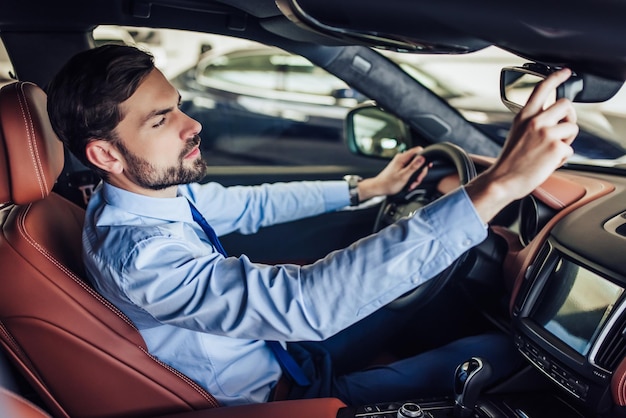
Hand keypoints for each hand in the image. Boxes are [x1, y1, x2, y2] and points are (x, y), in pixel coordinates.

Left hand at [357, 146, 427, 200]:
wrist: (379, 188)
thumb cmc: (388, 183)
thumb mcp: (404, 176)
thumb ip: (413, 166)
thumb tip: (422, 158)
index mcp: (402, 158)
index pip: (418, 150)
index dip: (425, 157)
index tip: (427, 165)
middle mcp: (401, 158)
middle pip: (418, 160)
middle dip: (420, 171)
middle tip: (418, 180)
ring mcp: (401, 163)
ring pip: (415, 166)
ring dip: (416, 176)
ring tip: (412, 184)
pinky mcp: (400, 168)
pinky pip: (410, 170)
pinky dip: (412, 177)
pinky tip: (409, 184)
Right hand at [466, 68, 578, 222]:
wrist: (503, 180)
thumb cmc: (510, 161)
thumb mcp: (517, 133)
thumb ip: (534, 121)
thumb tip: (557, 119)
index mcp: (524, 116)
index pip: (541, 88)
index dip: (556, 77)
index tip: (566, 71)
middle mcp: (535, 121)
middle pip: (566, 106)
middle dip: (568, 118)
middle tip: (561, 131)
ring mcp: (546, 134)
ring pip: (572, 128)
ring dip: (566, 140)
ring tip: (550, 151)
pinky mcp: (556, 148)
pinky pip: (570, 149)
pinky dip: (562, 158)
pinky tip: (547, 163)